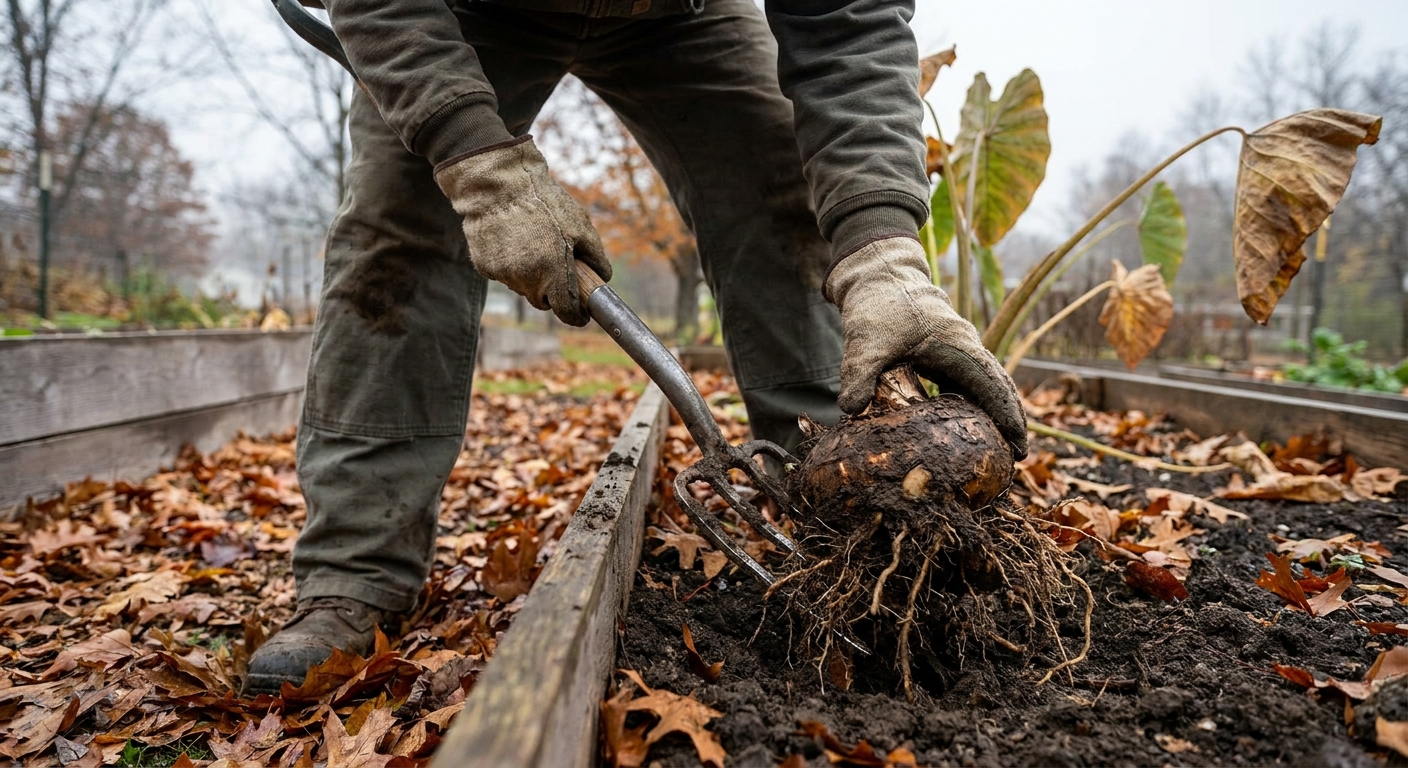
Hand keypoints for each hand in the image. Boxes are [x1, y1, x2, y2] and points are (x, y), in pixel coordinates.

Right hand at [434, 136, 610, 325]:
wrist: (498, 185)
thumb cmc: (544, 202)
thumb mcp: (580, 225)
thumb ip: (596, 257)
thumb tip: (603, 278)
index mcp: (553, 271)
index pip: (566, 312)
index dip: (576, 316)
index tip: (581, 313)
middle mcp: (527, 279)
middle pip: (543, 302)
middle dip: (552, 292)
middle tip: (556, 267)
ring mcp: (503, 274)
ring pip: (523, 288)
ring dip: (531, 276)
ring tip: (532, 244)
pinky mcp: (484, 268)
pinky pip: (504, 275)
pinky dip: (511, 265)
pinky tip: (512, 240)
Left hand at [826, 236, 1027, 458]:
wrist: (879, 277)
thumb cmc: (877, 306)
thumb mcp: (864, 342)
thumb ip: (857, 374)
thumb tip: (851, 410)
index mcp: (957, 345)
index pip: (992, 385)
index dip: (1006, 416)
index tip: (1017, 445)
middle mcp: (966, 347)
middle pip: (1001, 386)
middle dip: (1012, 419)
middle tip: (1018, 456)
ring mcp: (959, 350)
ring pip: (989, 383)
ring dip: (997, 411)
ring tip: (1002, 449)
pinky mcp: (947, 354)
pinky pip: (970, 381)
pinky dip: (976, 402)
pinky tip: (970, 428)